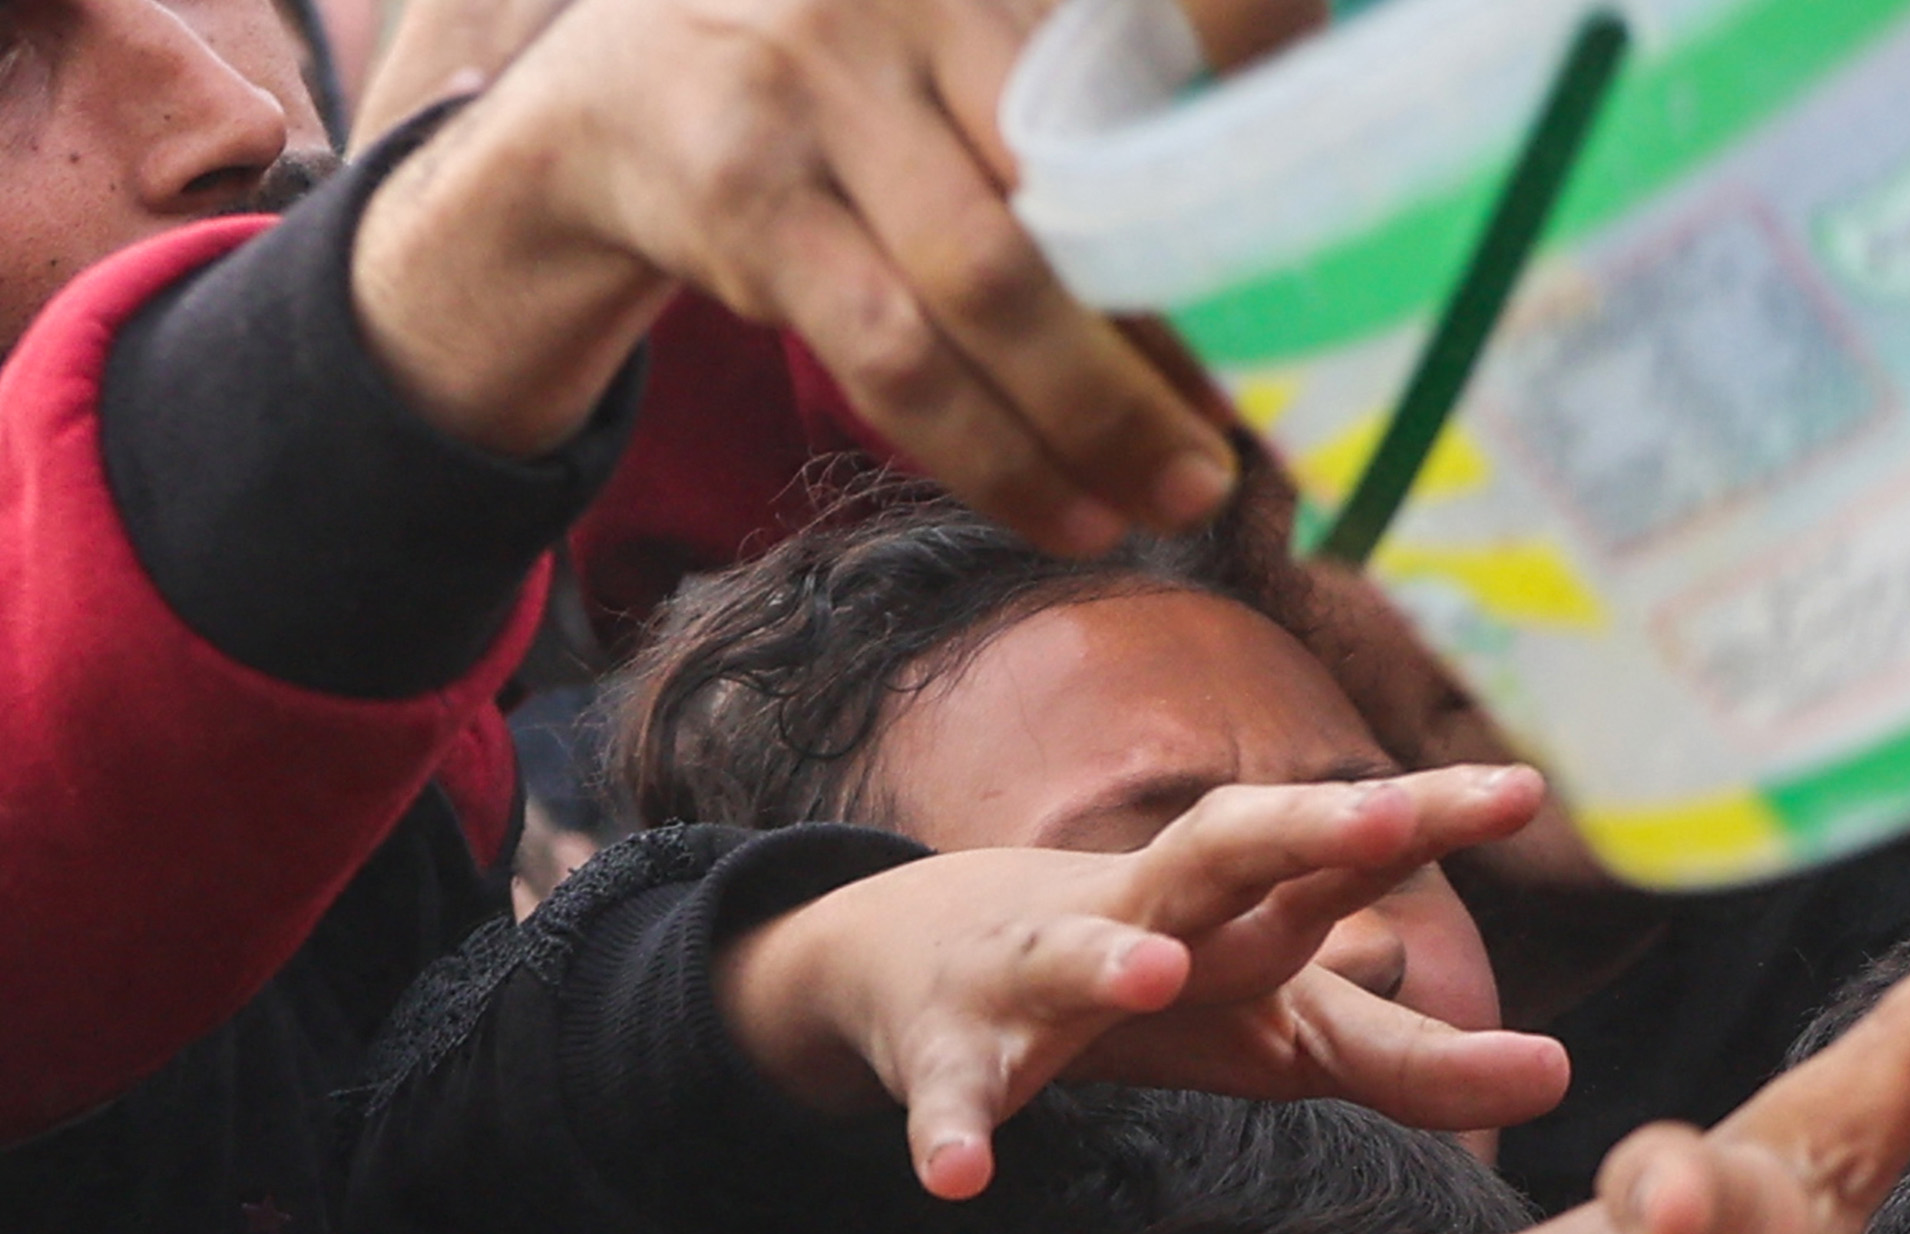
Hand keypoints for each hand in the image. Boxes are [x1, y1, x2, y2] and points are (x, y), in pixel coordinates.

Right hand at [356, 0, 1235, 544]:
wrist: (611, 94)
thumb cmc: (844, 91)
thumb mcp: (961, 56)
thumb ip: (1083, 126)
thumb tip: (1252, 286)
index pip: (1139, 66)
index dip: (1230, 163)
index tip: (1298, 283)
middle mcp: (905, 6)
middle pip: (1064, 197)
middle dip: (1157, 346)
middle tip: (1228, 456)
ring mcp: (816, 94)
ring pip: (979, 287)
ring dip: (1084, 421)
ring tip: (1160, 503)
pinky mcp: (752, 199)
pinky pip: (892, 355)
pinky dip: (988, 451)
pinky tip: (1060, 509)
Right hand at [713, 777, 1574, 1194]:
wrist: (921, 957)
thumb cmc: (1142, 983)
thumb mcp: (1276, 1020)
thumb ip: (1405, 1051)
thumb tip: (1553, 1068)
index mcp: (1235, 913)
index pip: (1341, 855)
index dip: (1427, 821)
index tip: (1524, 791)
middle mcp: (1145, 916)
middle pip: (1224, 855)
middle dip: (1304, 834)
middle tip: (1386, 818)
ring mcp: (1036, 976)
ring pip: (1072, 953)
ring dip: (1114, 959)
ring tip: (1163, 974)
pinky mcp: (949, 1050)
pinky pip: (951, 1093)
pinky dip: (950, 1131)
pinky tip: (959, 1179)